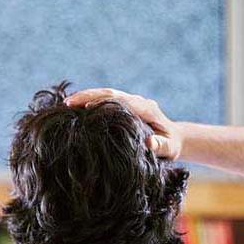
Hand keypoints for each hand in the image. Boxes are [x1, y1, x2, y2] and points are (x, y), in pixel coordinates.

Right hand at [65, 88, 181, 159]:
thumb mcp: (169, 149)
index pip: (121, 101)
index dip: (103, 102)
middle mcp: (138, 101)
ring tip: (67, 103)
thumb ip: (161, 146)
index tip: (85, 106)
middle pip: (110, 93)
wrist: (176, 138)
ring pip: (106, 94)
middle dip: (88, 95)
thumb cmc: (172, 146)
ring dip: (87, 96)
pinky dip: (91, 101)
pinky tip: (76, 107)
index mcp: (147, 109)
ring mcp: (131, 102)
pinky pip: (106, 100)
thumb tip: (149, 143)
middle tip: (68, 103)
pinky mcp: (125, 105)